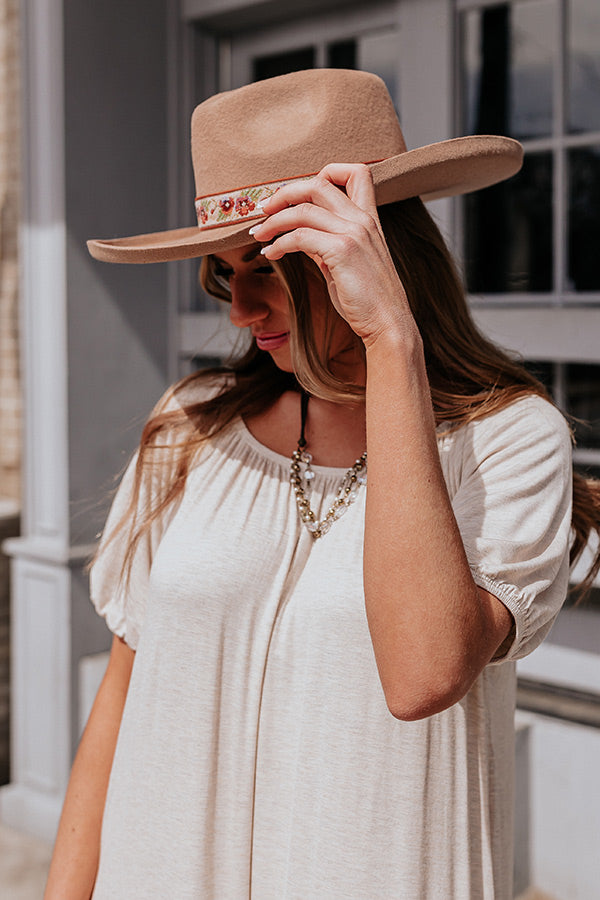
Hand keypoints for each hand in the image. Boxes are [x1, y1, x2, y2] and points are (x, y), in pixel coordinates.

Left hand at [249, 164, 417, 348]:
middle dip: (284, 194)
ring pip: (302, 209)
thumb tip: (300, 237)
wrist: (388, 324)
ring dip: (273, 221)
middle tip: (264, 209)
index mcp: (369, 219)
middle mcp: (362, 220)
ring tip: (259, 235)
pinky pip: (299, 236)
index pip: (356, 172)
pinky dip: (278, 243)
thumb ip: (327, 245)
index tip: (298, 194)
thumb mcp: (346, 264)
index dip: (325, 172)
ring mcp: (354, 233)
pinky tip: (271, 254)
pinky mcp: (342, 251)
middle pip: (318, 184)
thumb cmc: (367, 300)